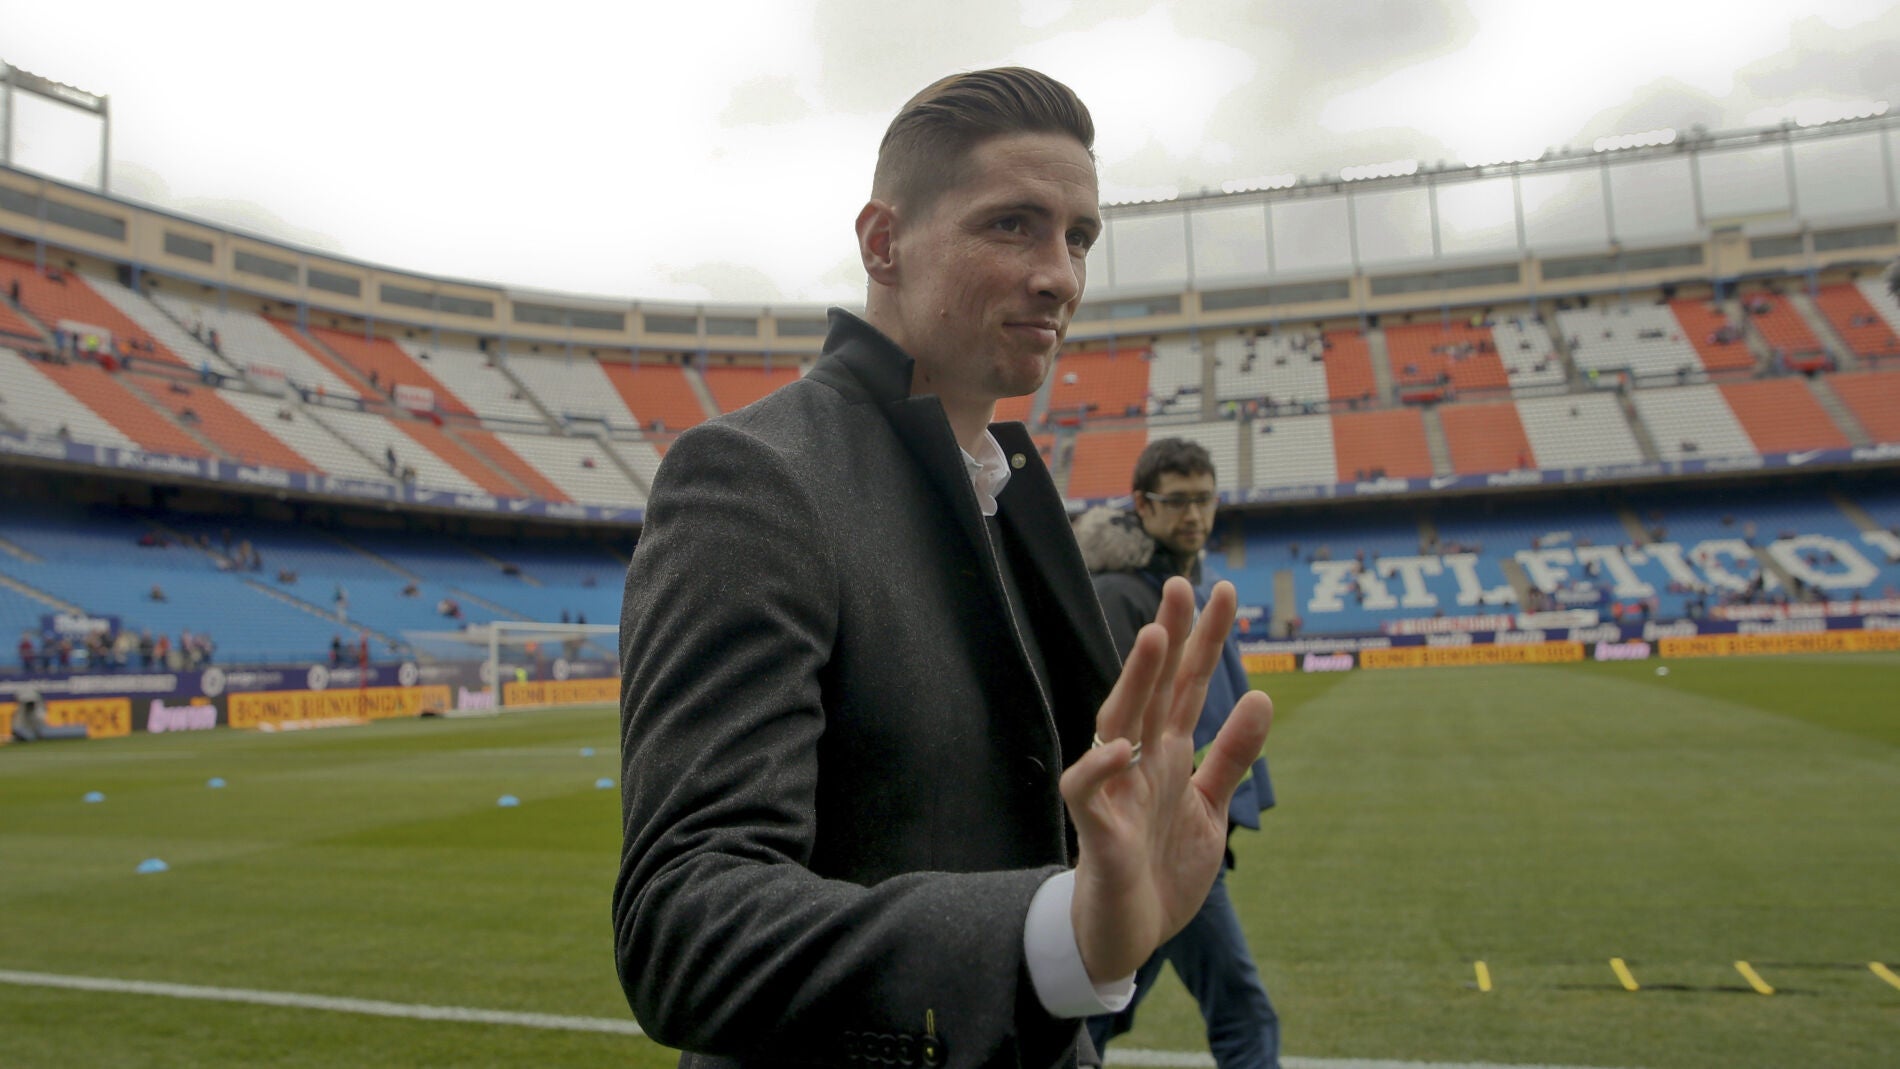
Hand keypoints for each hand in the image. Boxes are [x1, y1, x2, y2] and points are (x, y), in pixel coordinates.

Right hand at [1060, 577, 1272, 982]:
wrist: (1126, 936)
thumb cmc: (1160, 868)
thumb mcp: (1208, 806)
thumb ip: (1231, 755)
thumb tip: (1261, 697)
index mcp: (1166, 753)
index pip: (1187, 685)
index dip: (1203, 640)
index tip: (1221, 590)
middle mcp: (1138, 761)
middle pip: (1154, 689)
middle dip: (1170, 638)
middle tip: (1183, 583)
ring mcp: (1115, 791)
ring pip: (1119, 723)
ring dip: (1136, 682)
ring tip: (1156, 638)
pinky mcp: (1097, 831)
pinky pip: (1087, 791)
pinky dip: (1099, 769)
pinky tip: (1120, 747)